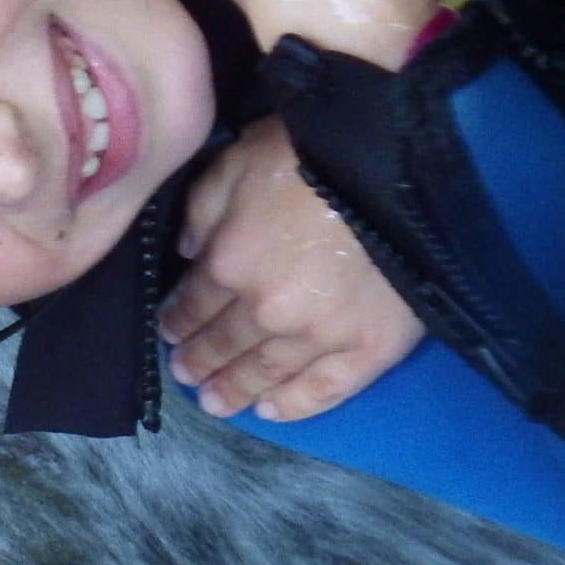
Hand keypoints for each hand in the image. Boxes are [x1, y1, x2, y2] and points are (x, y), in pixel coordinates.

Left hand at [160, 116, 424, 421]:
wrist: (395, 167)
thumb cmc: (309, 153)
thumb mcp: (237, 160)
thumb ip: (203, 208)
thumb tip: (187, 250)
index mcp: (229, 263)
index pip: (193, 304)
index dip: (177, 322)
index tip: (169, 334)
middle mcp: (266, 311)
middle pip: (225, 343)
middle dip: (200, 362)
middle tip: (185, 377)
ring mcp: (318, 336)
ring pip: (266, 373)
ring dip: (236, 391)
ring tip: (216, 404)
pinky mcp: (367, 349)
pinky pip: (323, 390)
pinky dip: (294, 406)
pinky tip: (271, 411)